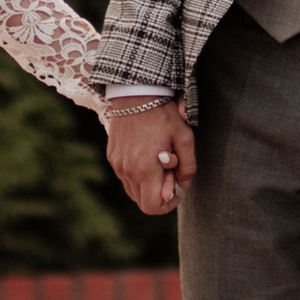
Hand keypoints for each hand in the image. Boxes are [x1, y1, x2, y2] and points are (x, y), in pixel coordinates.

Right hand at [106, 95, 195, 215]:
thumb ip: (188, 166)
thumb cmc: (163, 114)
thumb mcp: (184, 137)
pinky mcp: (112, 156)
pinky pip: (125, 177)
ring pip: (133, 190)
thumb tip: (183, 186)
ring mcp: (117, 164)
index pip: (152, 207)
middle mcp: (127, 170)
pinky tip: (146, 155)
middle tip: (169, 174)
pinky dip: (137, 175)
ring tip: (157, 162)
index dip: (167, 207)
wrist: (135, 93)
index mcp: (146, 168)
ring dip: (147, 185)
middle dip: (158, 195)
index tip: (176, 194)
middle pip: (142, 202)